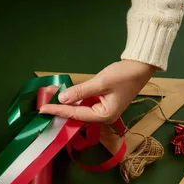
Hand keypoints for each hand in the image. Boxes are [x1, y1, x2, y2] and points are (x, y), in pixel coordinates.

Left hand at [39, 60, 155, 122]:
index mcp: (105, 116)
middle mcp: (103, 116)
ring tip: (49, 97)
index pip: (76, 114)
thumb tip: (62, 98)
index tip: (43, 109)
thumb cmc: (124, 75)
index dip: (59, 111)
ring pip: (79, 109)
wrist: (141, 67)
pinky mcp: (102, 103)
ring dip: (65, 103)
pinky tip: (63, 94)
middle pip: (77, 115)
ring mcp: (103, 110)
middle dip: (60, 109)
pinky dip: (74, 98)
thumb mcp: (101, 82)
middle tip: (42, 105)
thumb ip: (80, 91)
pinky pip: (84, 103)